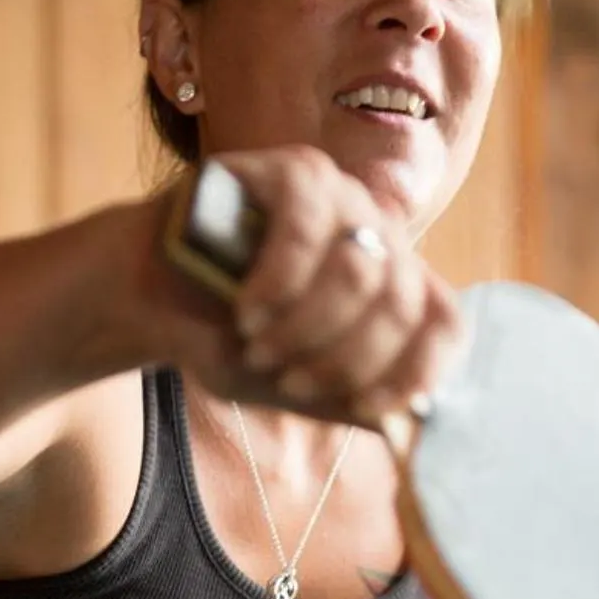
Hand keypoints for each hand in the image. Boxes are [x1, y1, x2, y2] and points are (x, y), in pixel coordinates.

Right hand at [125, 148, 463, 428]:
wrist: (152, 297)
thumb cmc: (227, 340)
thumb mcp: (290, 388)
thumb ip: (346, 402)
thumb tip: (402, 428)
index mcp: (394, 287)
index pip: (446, 322)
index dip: (417, 371)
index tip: (368, 406)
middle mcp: (379, 236)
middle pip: (401, 303)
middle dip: (342, 359)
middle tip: (285, 382)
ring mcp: (342, 197)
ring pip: (360, 269)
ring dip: (304, 327)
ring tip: (256, 346)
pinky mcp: (293, 171)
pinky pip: (305, 227)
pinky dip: (278, 282)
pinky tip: (246, 308)